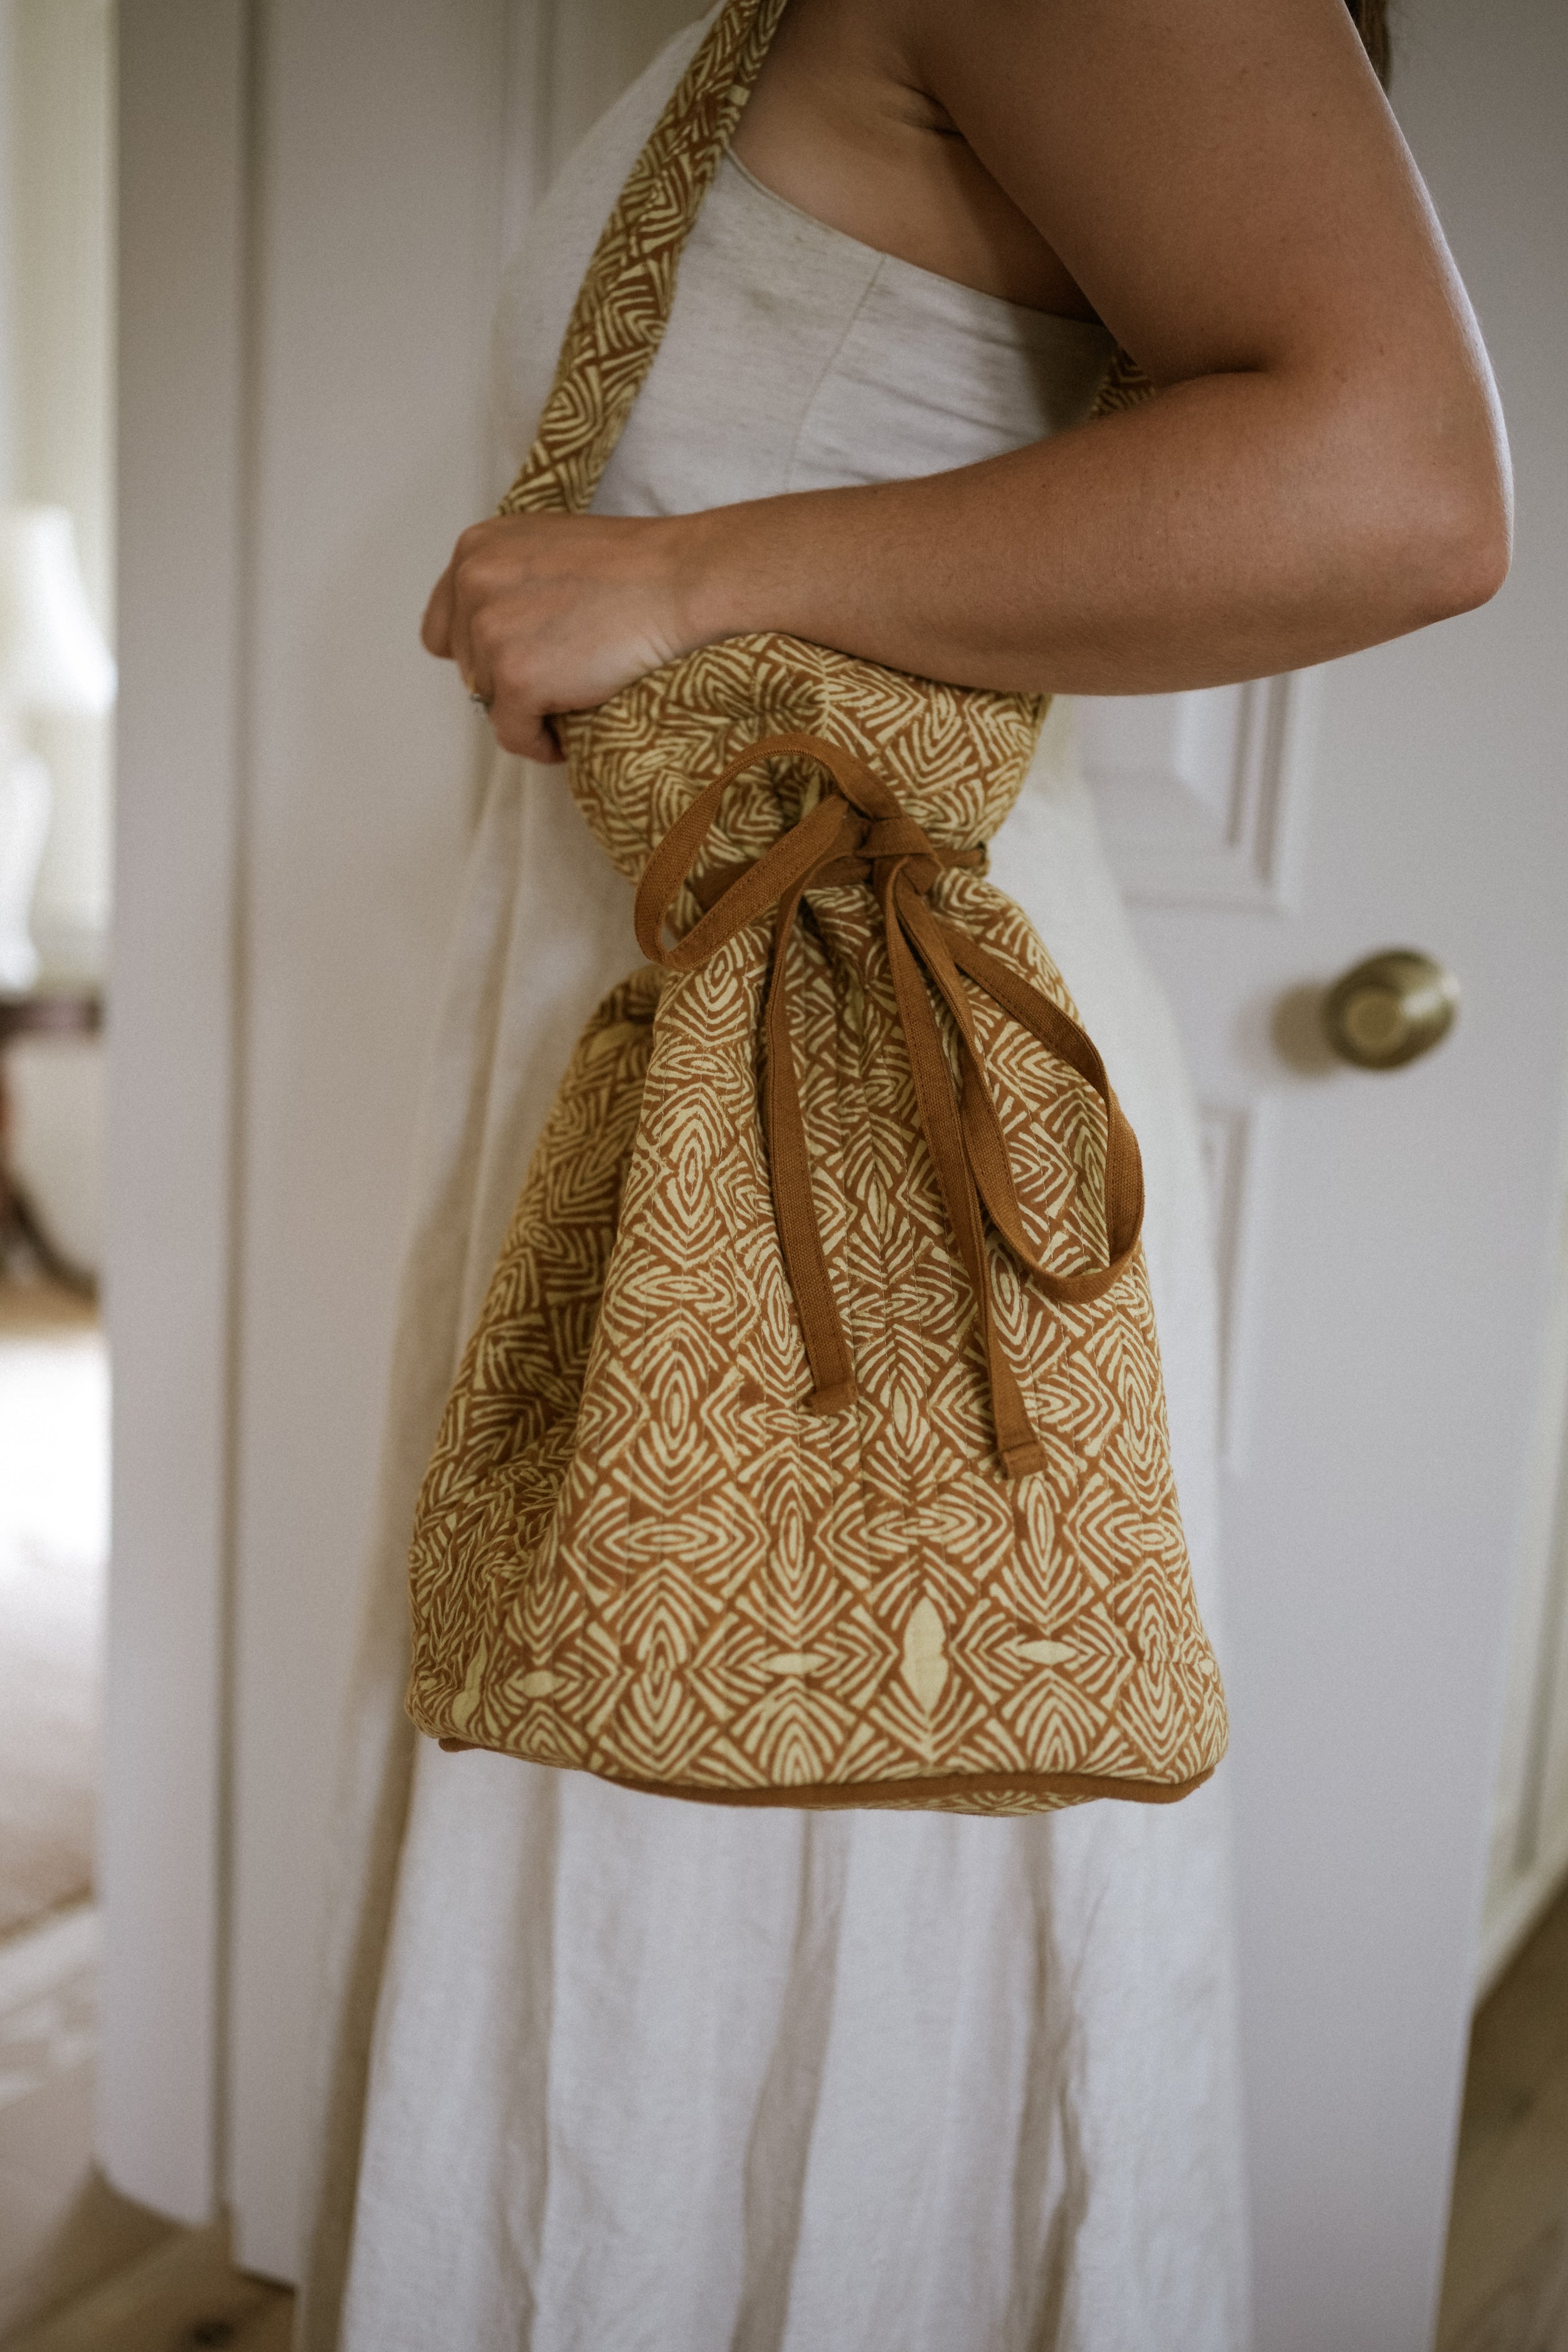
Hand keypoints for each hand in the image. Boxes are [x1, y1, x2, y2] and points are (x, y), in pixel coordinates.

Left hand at [421, 511, 695, 760]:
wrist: (676, 580)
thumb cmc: (630, 566)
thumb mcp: (546, 548)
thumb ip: (508, 581)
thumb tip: (493, 635)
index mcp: (475, 549)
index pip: (443, 625)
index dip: (477, 654)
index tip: (511, 665)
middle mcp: (472, 585)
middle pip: (467, 667)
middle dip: (507, 680)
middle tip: (557, 681)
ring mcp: (490, 632)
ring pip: (489, 702)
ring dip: (526, 710)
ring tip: (570, 700)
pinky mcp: (515, 678)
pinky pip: (512, 733)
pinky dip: (538, 744)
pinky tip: (563, 738)